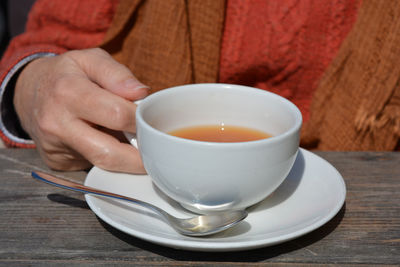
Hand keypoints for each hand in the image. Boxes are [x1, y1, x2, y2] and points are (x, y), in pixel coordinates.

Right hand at [14, 48, 147, 172]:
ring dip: (127, 161)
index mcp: (68, 91)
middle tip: (157, 150)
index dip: (140, 119)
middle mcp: (57, 123)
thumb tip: (141, 94)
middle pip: (108, 153)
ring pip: (102, 165)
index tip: (152, 120)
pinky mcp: (57, 162)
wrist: (29, 93)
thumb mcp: (89, 59)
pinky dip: (109, 160)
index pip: (116, 114)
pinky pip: (91, 166)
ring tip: (140, 148)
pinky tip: (113, 146)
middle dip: (139, 156)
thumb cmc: (66, 75)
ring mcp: (54, 147)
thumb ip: (117, 74)